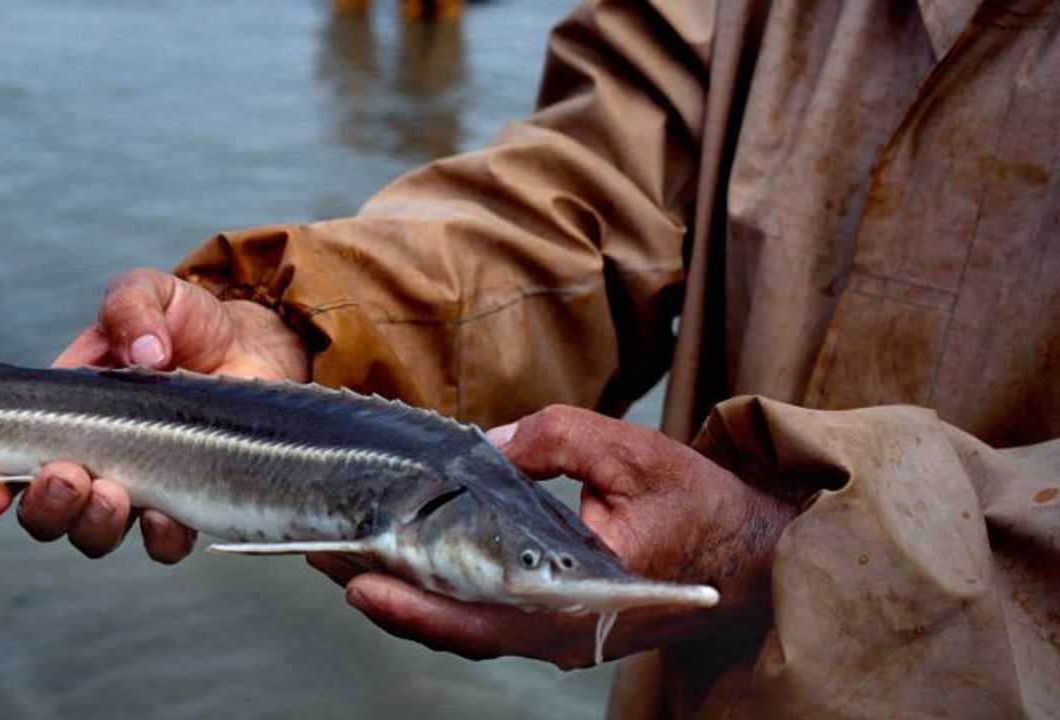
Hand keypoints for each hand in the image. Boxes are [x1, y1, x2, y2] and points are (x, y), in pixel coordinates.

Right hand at [0, 268, 308, 561]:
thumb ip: (131, 307)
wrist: (250, 343)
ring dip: (92, 524)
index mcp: (59, 417)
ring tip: (111, 493)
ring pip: (92, 537)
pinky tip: (163, 514)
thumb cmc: (184, 320)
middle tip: (67, 475)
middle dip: (44, 505)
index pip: (0, 465)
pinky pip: (163, 546)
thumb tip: (144, 353)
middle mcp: (88, 463)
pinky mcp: (186, 505)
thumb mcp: (147, 294)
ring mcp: (135, 490)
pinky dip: (158, 539)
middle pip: (42, 515)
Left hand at [309, 405, 797, 667]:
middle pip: (450, 627)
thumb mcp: (628, 450)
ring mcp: (555, 634)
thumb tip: (484, 447)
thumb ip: (551, 440)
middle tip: (317, 552)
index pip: (476, 615)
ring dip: (400, 593)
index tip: (354, 576)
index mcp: (577, 601)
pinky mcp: (555, 623)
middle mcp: (558, 632)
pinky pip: (482, 617)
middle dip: (380, 591)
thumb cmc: (701, 505)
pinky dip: (435, 593)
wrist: (758, 558)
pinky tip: (400, 560)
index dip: (410, 601)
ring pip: (461, 626)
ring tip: (341, 552)